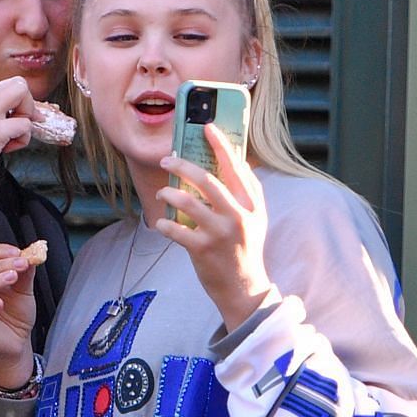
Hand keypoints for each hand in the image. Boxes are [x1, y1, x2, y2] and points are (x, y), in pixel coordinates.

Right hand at [0, 77, 36, 208]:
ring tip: (9, 141)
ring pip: (23, 95)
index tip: (14, 120)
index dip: (16, 103)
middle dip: (26, 106)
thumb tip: (18, 109)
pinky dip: (23, 139)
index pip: (4, 85)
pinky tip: (5, 150)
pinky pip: (25, 124)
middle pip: (18, 84)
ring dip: (25, 121)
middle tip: (18, 129)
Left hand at [155, 124, 271, 330]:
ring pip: (187, 202)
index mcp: (252, 204)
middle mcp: (238, 216)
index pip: (235, 167)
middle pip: (207, 180)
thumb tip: (228, 160)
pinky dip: (164, 224)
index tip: (206, 128)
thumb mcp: (253, 218)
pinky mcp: (203, 250)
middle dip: (182, 165)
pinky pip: (175, 229)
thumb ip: (242, 192)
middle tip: (167, 160)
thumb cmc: (244, 247)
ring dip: (169, 194)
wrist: (244, 288)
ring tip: (162, 194)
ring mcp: (220, 233)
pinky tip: (162, 223)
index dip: (220, 145)